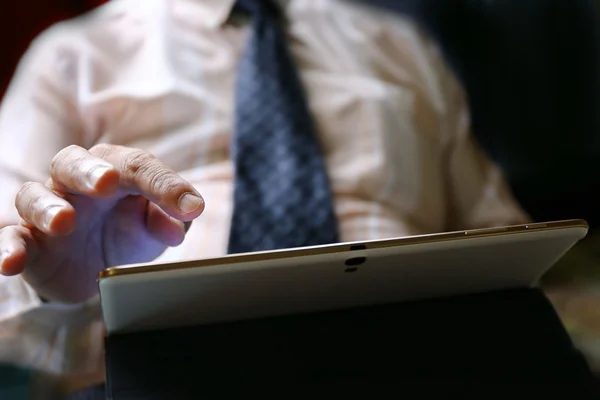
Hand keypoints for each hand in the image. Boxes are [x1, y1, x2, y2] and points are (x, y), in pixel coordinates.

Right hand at [0, 144, 204, 302]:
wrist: (94, 266)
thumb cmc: (126, 232)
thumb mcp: (154, 229)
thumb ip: (168, 222)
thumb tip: (178, 225)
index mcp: (114, 171)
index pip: (138, 167)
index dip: (165, 185)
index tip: (192, 208)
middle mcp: (75, 183)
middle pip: (72, 162)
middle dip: (89, 171)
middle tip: (108, 182)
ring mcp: (46, 210)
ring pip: (33, 196)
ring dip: (47, 206)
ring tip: (65, 222)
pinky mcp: (28, 241)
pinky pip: (8, 238)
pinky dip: (6, 248)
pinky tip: (13, 261)